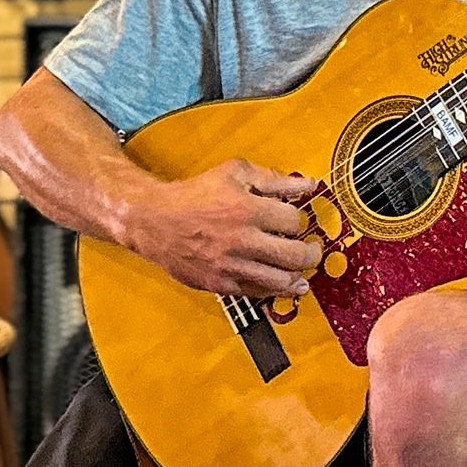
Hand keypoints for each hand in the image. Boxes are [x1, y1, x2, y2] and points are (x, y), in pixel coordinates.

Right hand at [126, 158, 321, 299]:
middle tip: (311, 251)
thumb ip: (274, 179)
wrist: (155, 220)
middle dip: (310, 254)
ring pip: (280, 281)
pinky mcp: (220, 284)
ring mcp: (231, 266)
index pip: (293, 221)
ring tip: (300, 272)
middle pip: (295, 255)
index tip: (292, 221)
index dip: (298, 220)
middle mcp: (242, 240)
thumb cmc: (196, 194)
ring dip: (296, 277)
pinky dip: (273, 290)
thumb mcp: (235, 172)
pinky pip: (257, 294)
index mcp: (247, 209)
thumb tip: (308, 184)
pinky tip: (280, 285)